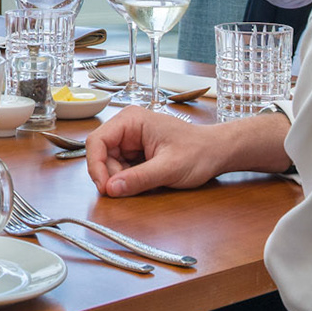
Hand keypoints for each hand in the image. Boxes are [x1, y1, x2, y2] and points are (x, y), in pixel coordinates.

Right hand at [83, 106, 235, 196]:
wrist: (216, 153)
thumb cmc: (199, 151)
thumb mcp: (169, 168)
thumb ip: (139, 178)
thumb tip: (111, 188)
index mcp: (132, 120)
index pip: (97, 141)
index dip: (96, 166)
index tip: (104, 187)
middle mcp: (127, 127)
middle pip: (101, 155)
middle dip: (111, 176)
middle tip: (127, 190)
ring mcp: (130, 140)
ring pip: (109, 164)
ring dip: (120, 179)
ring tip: (145, 182)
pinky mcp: (135, 153)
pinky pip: (120, 169)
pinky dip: (128, 180)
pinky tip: (146, 181)